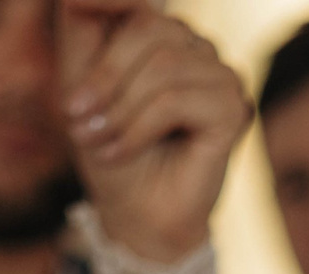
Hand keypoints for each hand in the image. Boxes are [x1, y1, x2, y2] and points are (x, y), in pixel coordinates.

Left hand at [60, 2, 249, 263]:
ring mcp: (221, 75)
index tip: (75, 13)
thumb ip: (82, 26)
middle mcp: (197, 47)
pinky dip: (138, 128)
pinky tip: (120, 151)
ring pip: (163, 65)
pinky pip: (176, 100)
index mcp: (163, 35)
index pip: (138, 0)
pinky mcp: (233, 109)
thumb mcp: (81, 80)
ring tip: (98, 139)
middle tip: (78, 117)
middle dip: (105, 75)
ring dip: (119, 109)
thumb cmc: (110, 150)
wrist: (137, 216)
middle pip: (148, 26)